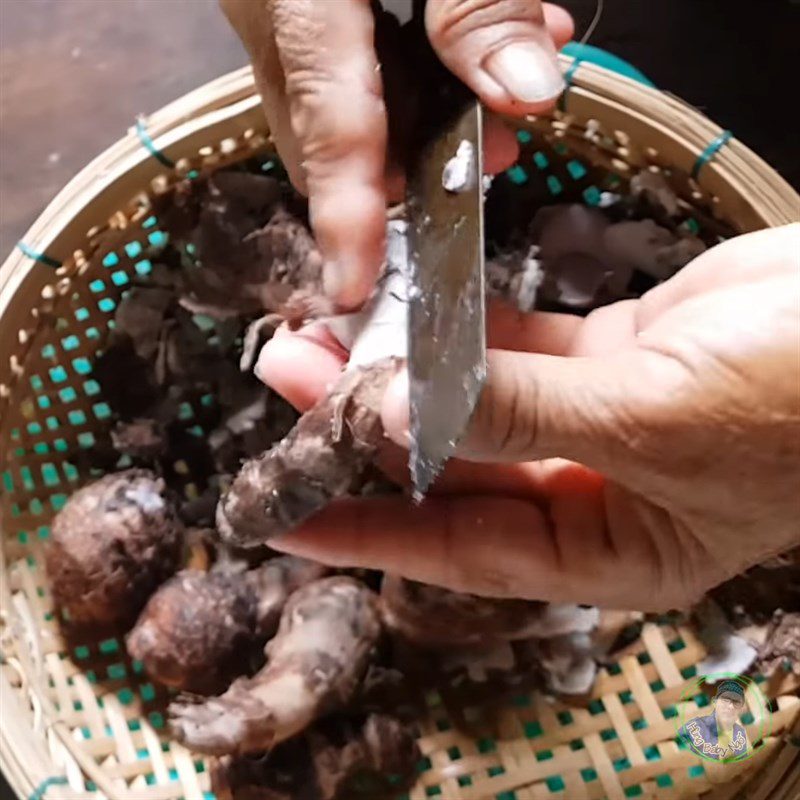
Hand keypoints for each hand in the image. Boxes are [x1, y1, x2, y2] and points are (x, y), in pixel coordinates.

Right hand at [221, 0, 571, 308]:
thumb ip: (481, 3)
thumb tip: (526, 94)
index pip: (327, 126)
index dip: (347, 218)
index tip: (354, 294)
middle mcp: (266, 12)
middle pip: (331, 136)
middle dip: (414, 167)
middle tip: (497, 149)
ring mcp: (271, 11)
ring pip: (342, 109)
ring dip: (427, 116)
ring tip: (504, 86)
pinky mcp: (292, 5)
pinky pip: (345, 67)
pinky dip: (411, 75)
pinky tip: (473, 43)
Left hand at [256, 224, 799, 610]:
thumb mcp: (652, 420)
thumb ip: (521, 413)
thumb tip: (401, 411)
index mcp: (602, 551)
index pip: (456, 551)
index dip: (364, 531)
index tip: (285, 515)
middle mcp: (587, 491)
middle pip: (451, 465)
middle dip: (366, 425)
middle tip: (289, 379)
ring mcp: (591, 418)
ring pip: (473, 400)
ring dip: (405, 368)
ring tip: (325, 335)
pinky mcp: (603, 354)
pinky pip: (512, 346)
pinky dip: (462, 327)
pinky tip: (410, 306)